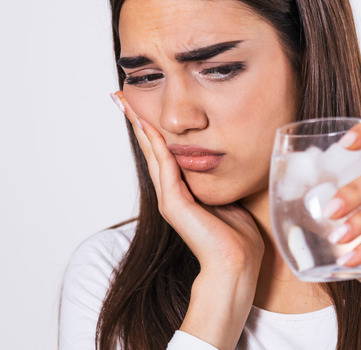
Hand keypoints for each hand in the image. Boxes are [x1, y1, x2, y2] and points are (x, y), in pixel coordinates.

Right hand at [112, 91, 262, 348]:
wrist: (237, 263)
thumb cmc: (239, 237)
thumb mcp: (228, 197)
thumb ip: (219, 179)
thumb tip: (227, 159)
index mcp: (183, 191)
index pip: (163, 152)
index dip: (153, 128)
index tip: (142, 105)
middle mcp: (171, 194)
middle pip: (150, 149)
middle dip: (137, 122)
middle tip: (121, 97)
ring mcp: (170, 199)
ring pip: (152, 154)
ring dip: (140, 128)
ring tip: (127, 105)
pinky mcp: (174, 205)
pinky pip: (164, 167)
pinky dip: (156, 146)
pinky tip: (149, 126)